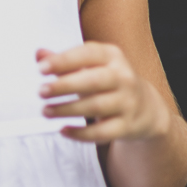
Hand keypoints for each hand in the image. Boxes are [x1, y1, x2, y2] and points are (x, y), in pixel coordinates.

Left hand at [38, 43, 171, 144]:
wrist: (146, 108)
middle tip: (41, 91)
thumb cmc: (110, 82)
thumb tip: (39, 54)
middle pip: (92, 81)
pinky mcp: (127, 126)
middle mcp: (123, 76)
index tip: (41, 68)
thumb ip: (65, 60)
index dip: (64, 60)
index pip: (88, 53)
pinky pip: (102, 132)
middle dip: (64, 86)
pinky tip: (63, 130)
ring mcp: (127, 102)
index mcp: (112, 55)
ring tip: (46, 111)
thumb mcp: (92, 65)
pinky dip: (80, 133)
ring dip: (67, 110)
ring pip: (95, 107)